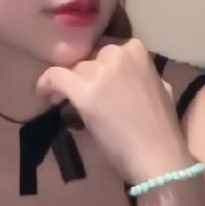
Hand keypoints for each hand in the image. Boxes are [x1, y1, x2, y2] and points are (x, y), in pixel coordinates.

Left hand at [35, 37, 193, 184]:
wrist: (158, 157)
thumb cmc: (161, 128)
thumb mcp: (159, 86)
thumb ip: (138, 73)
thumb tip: (124, 75)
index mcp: (136, 49)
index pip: (104, 48)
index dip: (95, 64)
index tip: (89, 78)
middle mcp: (117, 54)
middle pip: (87, 58)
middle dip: (82, 74)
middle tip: (76, 92)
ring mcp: (100, 72)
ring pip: (73, 69)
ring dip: (68, 84)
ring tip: (63, 100)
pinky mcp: (83, 91)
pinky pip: (54, 76)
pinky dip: (46, 83)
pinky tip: (43, 93)